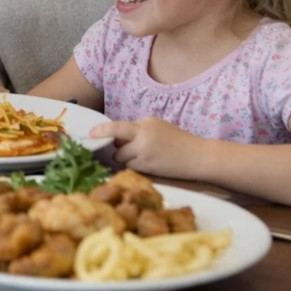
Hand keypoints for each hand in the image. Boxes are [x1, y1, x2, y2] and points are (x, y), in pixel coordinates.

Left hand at [90, 117, 205, 179]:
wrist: (199, 157)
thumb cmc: (179, 141)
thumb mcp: (158, 127)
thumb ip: (139, 129)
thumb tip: (119, 137)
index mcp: (145, 123)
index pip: (118, 127)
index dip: (102, 131)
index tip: (91, 133)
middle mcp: (142, 137)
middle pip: (116, 145)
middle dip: (118, 148)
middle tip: (130, 149)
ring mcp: (144, 153)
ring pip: (122, 158)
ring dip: (127, 158)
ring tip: (146, 157)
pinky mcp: (148, 167)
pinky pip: (132, 167)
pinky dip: (135, 166)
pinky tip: (150, 163)